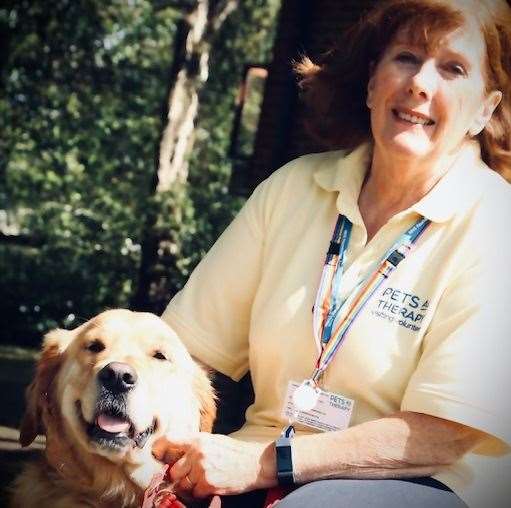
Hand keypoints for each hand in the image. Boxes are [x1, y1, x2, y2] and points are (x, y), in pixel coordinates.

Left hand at [152, 433, 276, 497]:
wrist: (255, 463)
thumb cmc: (234, 452)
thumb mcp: (214, 441)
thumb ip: (195, 447)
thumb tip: (177, 456)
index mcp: (198, 439)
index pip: (170, 440)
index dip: (159, 448)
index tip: (156, 454)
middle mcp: (197, 453)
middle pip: (173, 470)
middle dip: (179, 476)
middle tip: (189, 476)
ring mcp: (202, 469)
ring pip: (183, 485)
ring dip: (190, 486)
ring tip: (202, 481)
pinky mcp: (208, 484)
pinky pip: (195, 494)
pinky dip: (200, 493)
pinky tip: (210, 486)